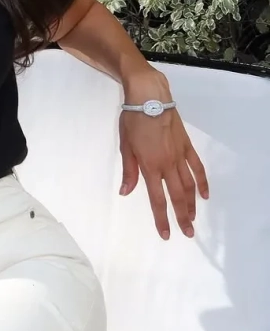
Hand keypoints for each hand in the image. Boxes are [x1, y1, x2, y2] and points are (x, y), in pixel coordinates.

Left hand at [119, 67, 208, 239]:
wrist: (149, 96)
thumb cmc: (132, 120)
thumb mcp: (125, 145)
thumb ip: (129, 171)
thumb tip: (126, 192)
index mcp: (150, 166)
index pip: (157, 199)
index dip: (162, 218)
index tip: (166, 234)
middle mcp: (167, 164)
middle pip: (177, 196)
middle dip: (182, 217)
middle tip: (187, 233)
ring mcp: (180, 155)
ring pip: (189, 185)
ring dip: (192, 204)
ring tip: (194, 218)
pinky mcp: (186, 146)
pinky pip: (197, 167)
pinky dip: (203, 182)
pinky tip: (205, 194)